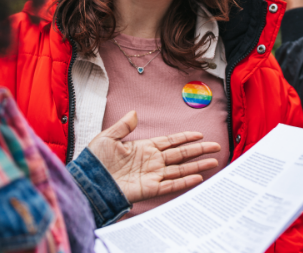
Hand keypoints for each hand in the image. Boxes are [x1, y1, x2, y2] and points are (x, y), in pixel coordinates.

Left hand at [88, 111, 220, 202]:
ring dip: (197, 165)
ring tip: (214, 162)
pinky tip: (198, 177)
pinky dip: (185, 181)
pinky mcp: (149, 189)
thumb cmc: (94, 162)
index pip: (170, 141)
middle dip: (199, 150)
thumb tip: (134, 113)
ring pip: (180, 169)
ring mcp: (152, 175)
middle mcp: (152, 161)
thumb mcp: (107, 138)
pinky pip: (171, 185)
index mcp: (144, 148)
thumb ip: (123, 126)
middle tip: (216, 146)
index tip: (200, 134)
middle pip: (181, 154)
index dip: (185, 138)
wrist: (87, 183)